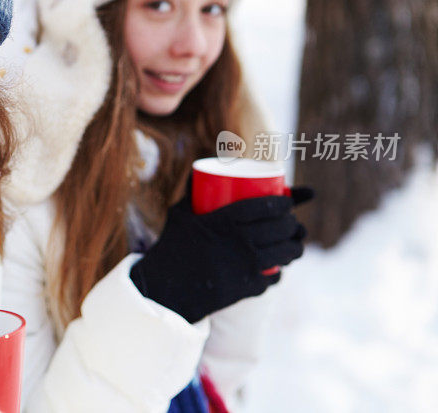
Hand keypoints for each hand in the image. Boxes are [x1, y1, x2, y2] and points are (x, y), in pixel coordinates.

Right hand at [130, 187, 312, 323]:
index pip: (265, 206)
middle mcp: (240, 241)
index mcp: (224, 221)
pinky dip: (276, 274)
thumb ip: (191, 193)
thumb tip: (198, 172)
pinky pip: (271, 278)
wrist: (166, 289)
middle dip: (292, 223)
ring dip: (295, 248)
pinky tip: (278, 271)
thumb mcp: (179, 215)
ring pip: (284, 253)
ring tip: (295, 245)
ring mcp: (246, 266)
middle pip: (280, 228)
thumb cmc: (172, 247)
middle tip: (291, 222)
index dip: (283, 202)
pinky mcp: (246, 288)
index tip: (288, 201)